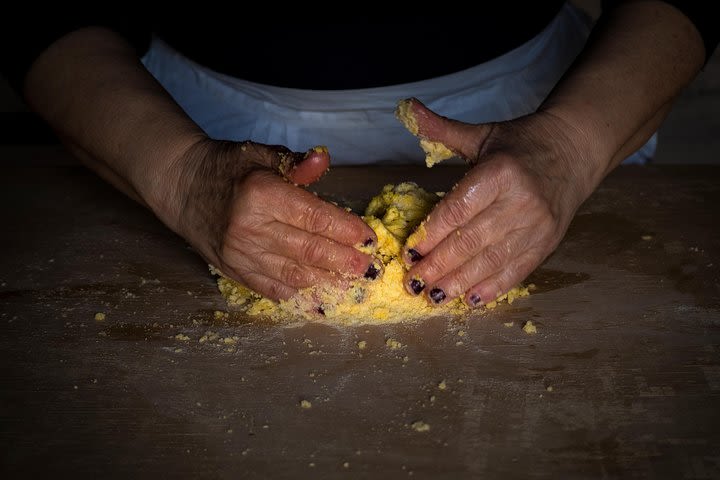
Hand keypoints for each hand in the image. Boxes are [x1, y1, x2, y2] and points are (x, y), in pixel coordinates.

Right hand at [161, 139, 376, 300]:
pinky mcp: (233, 271)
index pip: (314, 217)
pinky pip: (270, 289)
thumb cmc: (226, 167)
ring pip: (293, 275)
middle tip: (367, 269)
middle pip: (308, 251)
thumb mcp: (260, 153)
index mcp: (262, 194)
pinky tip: (319, 301)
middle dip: (343, 262)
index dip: (345, 230)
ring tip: (351, 286)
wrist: (181, 186)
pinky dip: (297, 296)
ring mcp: (241, 254)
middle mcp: (251, 228)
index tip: (368, 238)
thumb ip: (295, 162)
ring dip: (326, 283)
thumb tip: (324, 160)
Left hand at [401, 98, 595, 306]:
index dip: (431, 234)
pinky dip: (492, 288)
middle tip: (412, 282)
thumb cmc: (520, 144)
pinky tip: (469, 300)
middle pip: (470, 241)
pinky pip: (516, 271)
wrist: (575, 151)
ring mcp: (536, 226)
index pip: (457, 210)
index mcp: (500, 172)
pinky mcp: (547, 243)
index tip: (409, 251)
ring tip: (433, 297)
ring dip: (459, 282)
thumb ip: (441, 129)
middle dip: (438, 265)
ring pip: (491, 261)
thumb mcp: (482, 134)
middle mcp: (520, 202)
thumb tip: (406, 108)